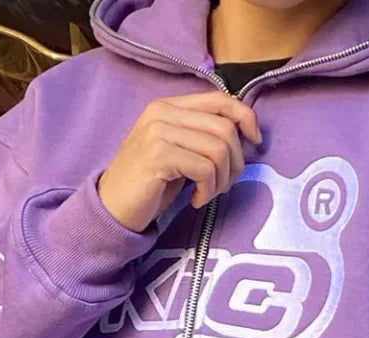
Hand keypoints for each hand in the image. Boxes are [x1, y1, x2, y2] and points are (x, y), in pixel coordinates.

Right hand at [98, 90, 262, 232]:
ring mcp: (158, 132)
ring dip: (222, 180)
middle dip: (236, 162)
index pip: (220, 99)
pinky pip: (204, 169)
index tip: (255, 142)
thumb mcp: (179, 152)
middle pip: (225, 128)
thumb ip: (202, 136)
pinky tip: (195, 200)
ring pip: (218, 149)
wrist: (112, 207)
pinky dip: (208, 190)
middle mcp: (162, 112)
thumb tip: (246, 135)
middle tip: (223, 185)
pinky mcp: (158, 156)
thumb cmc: (149, 184)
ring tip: (208, 194)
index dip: (246, 118)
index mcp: (168, 106)